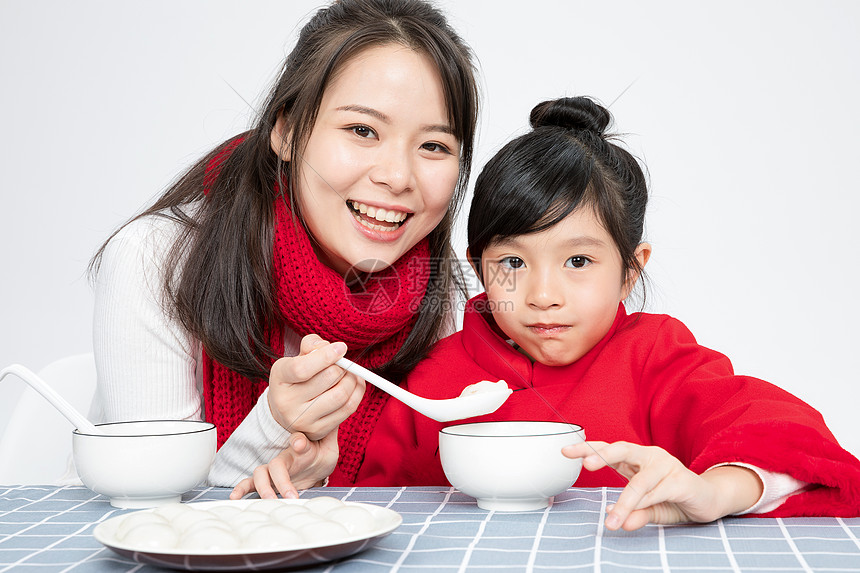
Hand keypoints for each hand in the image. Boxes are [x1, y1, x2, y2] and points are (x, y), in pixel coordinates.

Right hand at [229, 430, 338, 499]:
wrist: (313, 470)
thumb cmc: (319, 457)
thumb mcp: (329, 447)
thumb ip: (330, 433)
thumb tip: (341, 410)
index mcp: (301, 446)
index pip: (298, 439)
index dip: (298, 441)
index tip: (299, 443)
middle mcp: (285, 456)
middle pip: (277, 463)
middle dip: (282, 479)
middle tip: (291, 495)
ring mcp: (274, 469)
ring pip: (261, 473)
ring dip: (265, 489)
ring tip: (273, 501)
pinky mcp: (267, 481)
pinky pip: (249, 483)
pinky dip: (241, 489)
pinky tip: (235, 496)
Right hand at [268, 334, 365, 439]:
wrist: (286, 411)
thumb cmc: (296, 378)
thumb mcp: (297, 357)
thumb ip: (311, 345)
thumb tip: (327, 346)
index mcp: (279, 378)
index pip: (302, 368)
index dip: (326, 356)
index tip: (342, 348)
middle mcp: (286, 402)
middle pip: (327, 378)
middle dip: (342, 366)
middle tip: (344, 362)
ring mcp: (302, 419)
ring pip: (341, 395)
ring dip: (352, 379)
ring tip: (350, 372)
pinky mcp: (318, 430)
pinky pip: (348, 409)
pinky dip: (357, 392)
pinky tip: (355, 383)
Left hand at [562, 441, 762, 530]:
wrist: (709, 500)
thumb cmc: (675, 499)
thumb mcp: (650, 508)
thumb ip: (635, 512)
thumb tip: (618, 522)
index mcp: (636, 459)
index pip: (608, 450)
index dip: (588, 449)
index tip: (565, 452)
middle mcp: (650, 457)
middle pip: (622, 449)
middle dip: (603, 455)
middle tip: (587, 465)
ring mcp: (666, 466)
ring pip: (639, 482)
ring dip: (624, 503)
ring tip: (611, 522)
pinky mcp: (681, 480)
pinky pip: (658, 492)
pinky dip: (645, 505)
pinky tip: (634, 516)